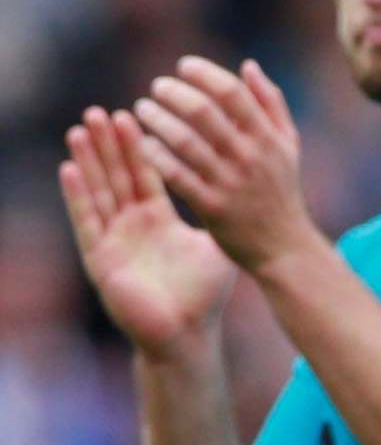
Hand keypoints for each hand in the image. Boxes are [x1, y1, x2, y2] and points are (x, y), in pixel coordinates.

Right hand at [60, 107, 235, 359]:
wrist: (187, 335)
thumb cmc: (204, 295)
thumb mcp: (215, 244)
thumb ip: (223, 210)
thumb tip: (246, 182)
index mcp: (158, 219)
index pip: (148, 172)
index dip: (141, 145)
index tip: (138, 110)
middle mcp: (132, 225)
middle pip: (119, 176)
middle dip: (111, 144)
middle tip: (103, 109)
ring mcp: (114, 240)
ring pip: (100, 191)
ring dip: (90, 159)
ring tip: (83, 127)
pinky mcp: (101, 259)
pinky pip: (88, 221)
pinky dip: (78, 195)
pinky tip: (69, 169)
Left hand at [132, 57, 318, 272]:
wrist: (284, 246)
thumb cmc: (282, 190)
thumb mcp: (288, 144)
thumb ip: (271, 103)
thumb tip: (247, 66)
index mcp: (268, 138)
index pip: (232, 93)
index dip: (205, 73)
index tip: (183, 65)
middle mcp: (250, 156)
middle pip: (205, 112)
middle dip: (175, 93)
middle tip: (157, 87)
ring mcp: (230, 182)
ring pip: (185, 141)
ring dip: (158, 120)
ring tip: (141, 109)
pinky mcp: (212, 207)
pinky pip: (176, 175)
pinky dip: (156, 156)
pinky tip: (142, 144)